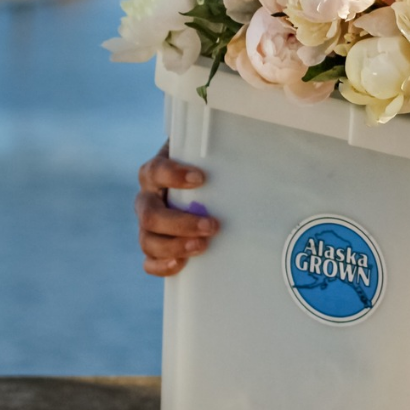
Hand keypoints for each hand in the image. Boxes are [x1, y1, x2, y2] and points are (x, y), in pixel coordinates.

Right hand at [137, 142, 220, 276]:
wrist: (198, 188)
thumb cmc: (206, 169)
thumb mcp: (211, 156)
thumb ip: (223, 154)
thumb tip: (261, 143)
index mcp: (156, 174)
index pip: (156, 171)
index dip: (173, 175)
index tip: (201, 178)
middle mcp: (148, 199)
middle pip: (149, 213)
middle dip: (180, 222)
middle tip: (212, 225)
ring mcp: (149, 226)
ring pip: (147, 239)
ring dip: (174, 246)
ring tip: (202, 246)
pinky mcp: (155, 245)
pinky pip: (149, 261)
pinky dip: (161, 266)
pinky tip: (181, 264)